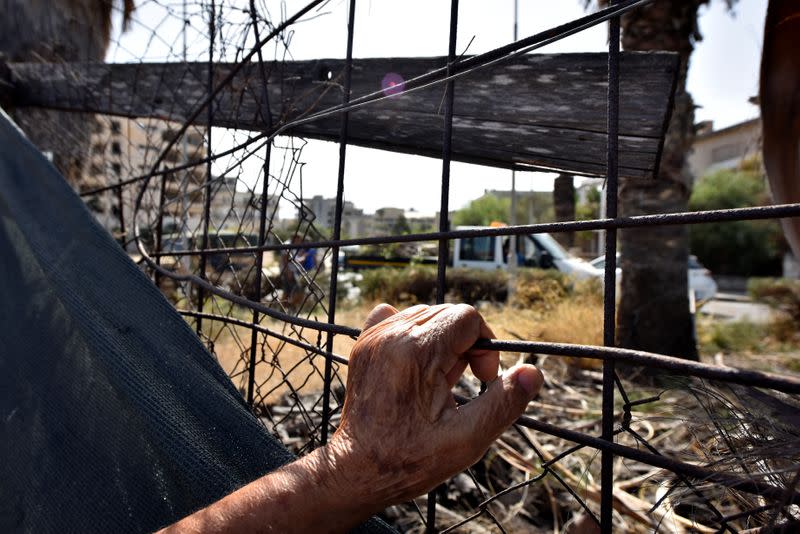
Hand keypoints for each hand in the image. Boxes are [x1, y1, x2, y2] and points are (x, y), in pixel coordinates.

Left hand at [329, 303, 543, 508]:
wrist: (357, 470)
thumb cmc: (410, 459)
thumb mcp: (467, 439)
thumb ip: (503, 402)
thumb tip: (533, 372)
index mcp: (417, 351)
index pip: (467, 317)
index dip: (485, 347)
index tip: (481, 379)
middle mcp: (392, 334)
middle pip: (449, 314)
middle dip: (465, 345)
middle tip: (459, 385)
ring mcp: (374, 336)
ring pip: (426, 315)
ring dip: (442, 342)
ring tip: (436, 382)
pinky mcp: (364, 344)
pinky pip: (397, 317)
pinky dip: (413, 334)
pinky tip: (414, 364)